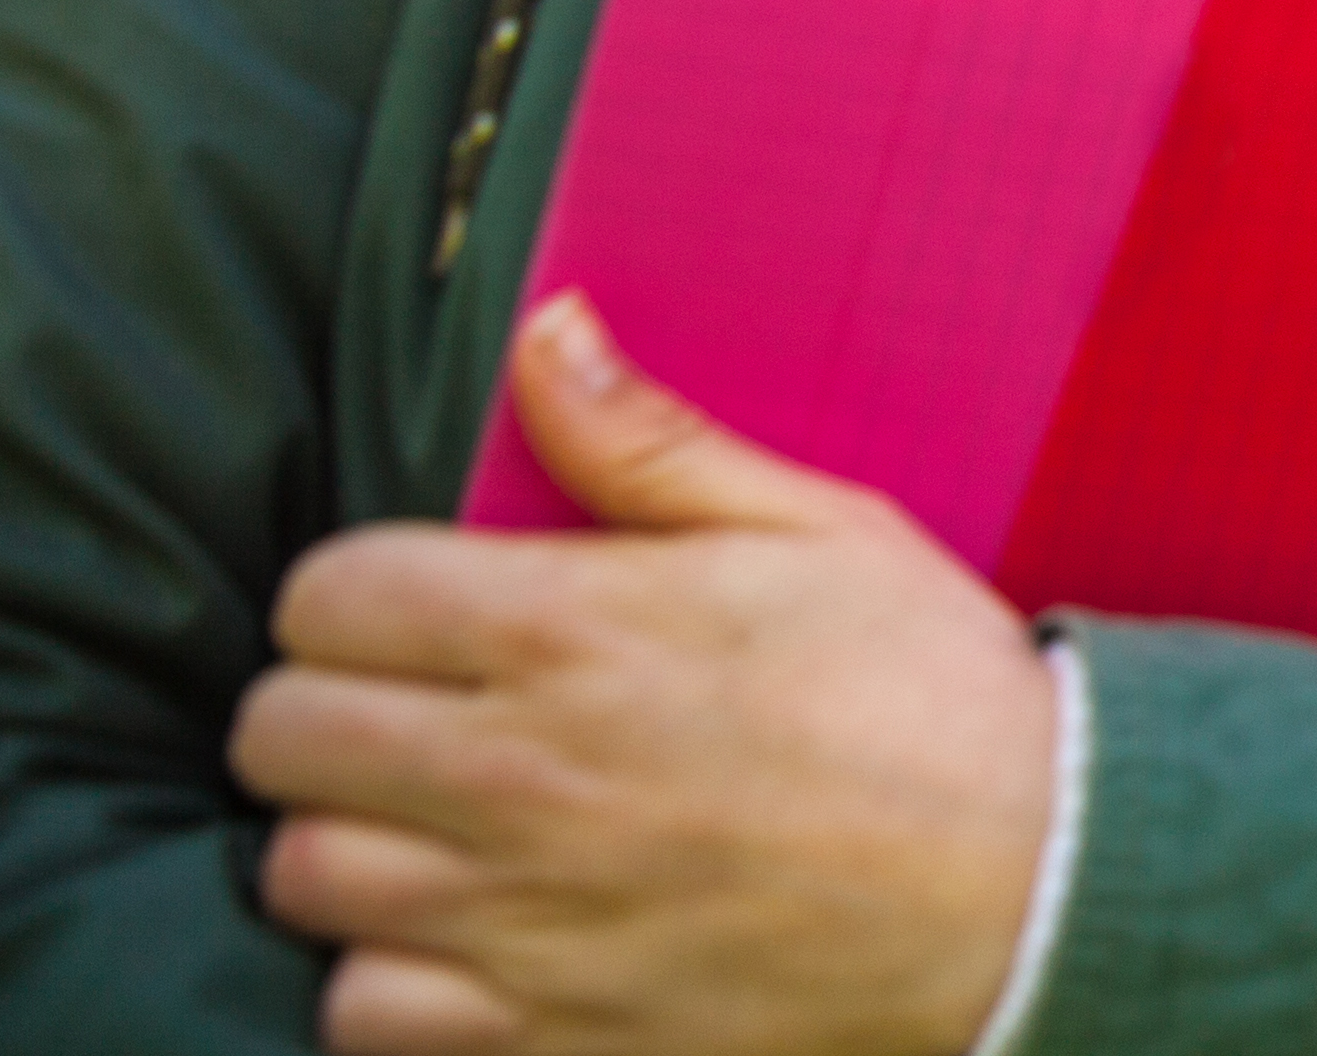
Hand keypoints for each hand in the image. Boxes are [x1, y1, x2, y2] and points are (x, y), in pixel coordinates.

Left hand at [231, 292, 1056, 1055]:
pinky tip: (466, 934)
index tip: (420, 611)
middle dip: (331, 708)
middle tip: (417, 713)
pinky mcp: (542, 1030)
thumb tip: (542, 331)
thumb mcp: (817, 527)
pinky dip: (390, 978)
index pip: (326, 594)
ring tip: (436, 824)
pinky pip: (363, 1012)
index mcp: (572, 629)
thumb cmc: (929, 690)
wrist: (1034, 882)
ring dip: (354, 843)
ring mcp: (522, 915)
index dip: (361, 593)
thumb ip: (649, 441)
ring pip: (302, 877)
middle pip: (282, 735)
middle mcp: (518, 773)